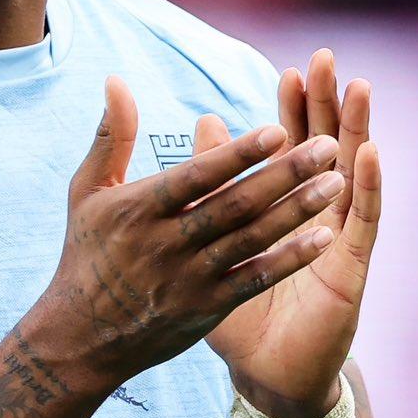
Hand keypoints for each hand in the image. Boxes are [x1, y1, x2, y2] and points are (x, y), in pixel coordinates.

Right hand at [34, 76, 347, 382]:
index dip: (237, 154)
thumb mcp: (88, 191)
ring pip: (251, 239)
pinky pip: (254, 280)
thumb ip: (111, 136)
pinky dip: (288, 258)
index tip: (278, 128)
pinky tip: (323, 237)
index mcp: (138, 209)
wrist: (79, 337)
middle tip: (329, 147)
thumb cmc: (87, 253)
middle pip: (234, 204)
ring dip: (297, 210)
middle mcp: (166, 243)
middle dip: (285, 174)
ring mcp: (189, 279)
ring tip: (338, 183)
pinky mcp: (206, 308)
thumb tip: (117, 79)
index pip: (196, 176)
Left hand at [198, 49, 381, 417]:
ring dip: (356, 130)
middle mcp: (316, 214)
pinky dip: (367, 185)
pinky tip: (368, 153)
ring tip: (358, 88)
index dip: (291, 111)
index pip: (289, 147)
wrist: (266, 373)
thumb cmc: (240, 309)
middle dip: (326, 104)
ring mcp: (338, 238)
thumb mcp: (216, 241)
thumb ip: (210, 182)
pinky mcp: (351, 267)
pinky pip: (363, 221)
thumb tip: (204, 121)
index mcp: (281, 207)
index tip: (287, 71)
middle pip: (324, 147)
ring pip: (351, 174)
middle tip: (326, 60)